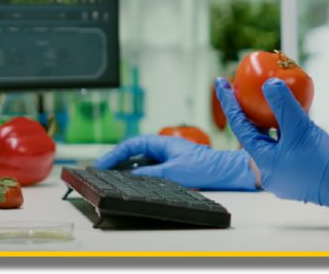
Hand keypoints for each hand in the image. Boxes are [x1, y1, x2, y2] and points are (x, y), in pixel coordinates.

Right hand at [94, 134, 256, 190]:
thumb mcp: (174, 171)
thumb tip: (130, 176)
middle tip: (100, 173)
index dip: (114, 154)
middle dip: (116, 162)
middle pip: (133, 154)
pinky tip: (133, 185)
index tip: (100, 164)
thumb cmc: (207, 166)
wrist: (229, 172)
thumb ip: (150, 173)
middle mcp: (164, 149)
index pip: (131, 145)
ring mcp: (168, 160)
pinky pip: (151, 172)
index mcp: (163, 143)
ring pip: (141, 164)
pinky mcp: (174, 170)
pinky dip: (140, 177)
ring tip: (111, 180)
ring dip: (127, 170)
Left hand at [215, 77, 328, 228]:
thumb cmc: (323, 162)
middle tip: (245, 90)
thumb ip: (283, 105)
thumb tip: (269, 84)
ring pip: (270, 141)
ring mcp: (283, 174)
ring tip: (270, 102)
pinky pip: (284, 147)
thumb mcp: (300, 128)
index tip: (221, 82)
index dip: (229, 101)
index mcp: (263, 161)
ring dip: (269, 122)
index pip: (239, 126)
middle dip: (250, 111)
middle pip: (253, 134)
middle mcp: (269, 170)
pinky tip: (293, 119)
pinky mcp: (297, 174)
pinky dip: (284, 132)